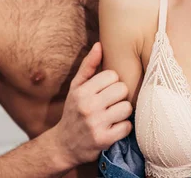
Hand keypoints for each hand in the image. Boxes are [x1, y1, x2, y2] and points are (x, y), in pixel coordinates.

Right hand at [53, 42, 132, 166]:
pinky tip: (114, 127)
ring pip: (127, 108)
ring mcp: (96, 124)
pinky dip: (124, 127)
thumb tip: (99, 44)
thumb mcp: (76, 87)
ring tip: (114, 114)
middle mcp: (88, 106)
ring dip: (123, 112)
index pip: (112, 75)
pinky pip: (127, 127)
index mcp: (82, 91)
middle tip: (112, 102)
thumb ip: (88, 66)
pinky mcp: (104, 140)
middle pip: (122, 90)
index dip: (112, 82)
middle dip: (119, 96)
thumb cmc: (73, 111)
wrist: (63, 145)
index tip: (106, 90)